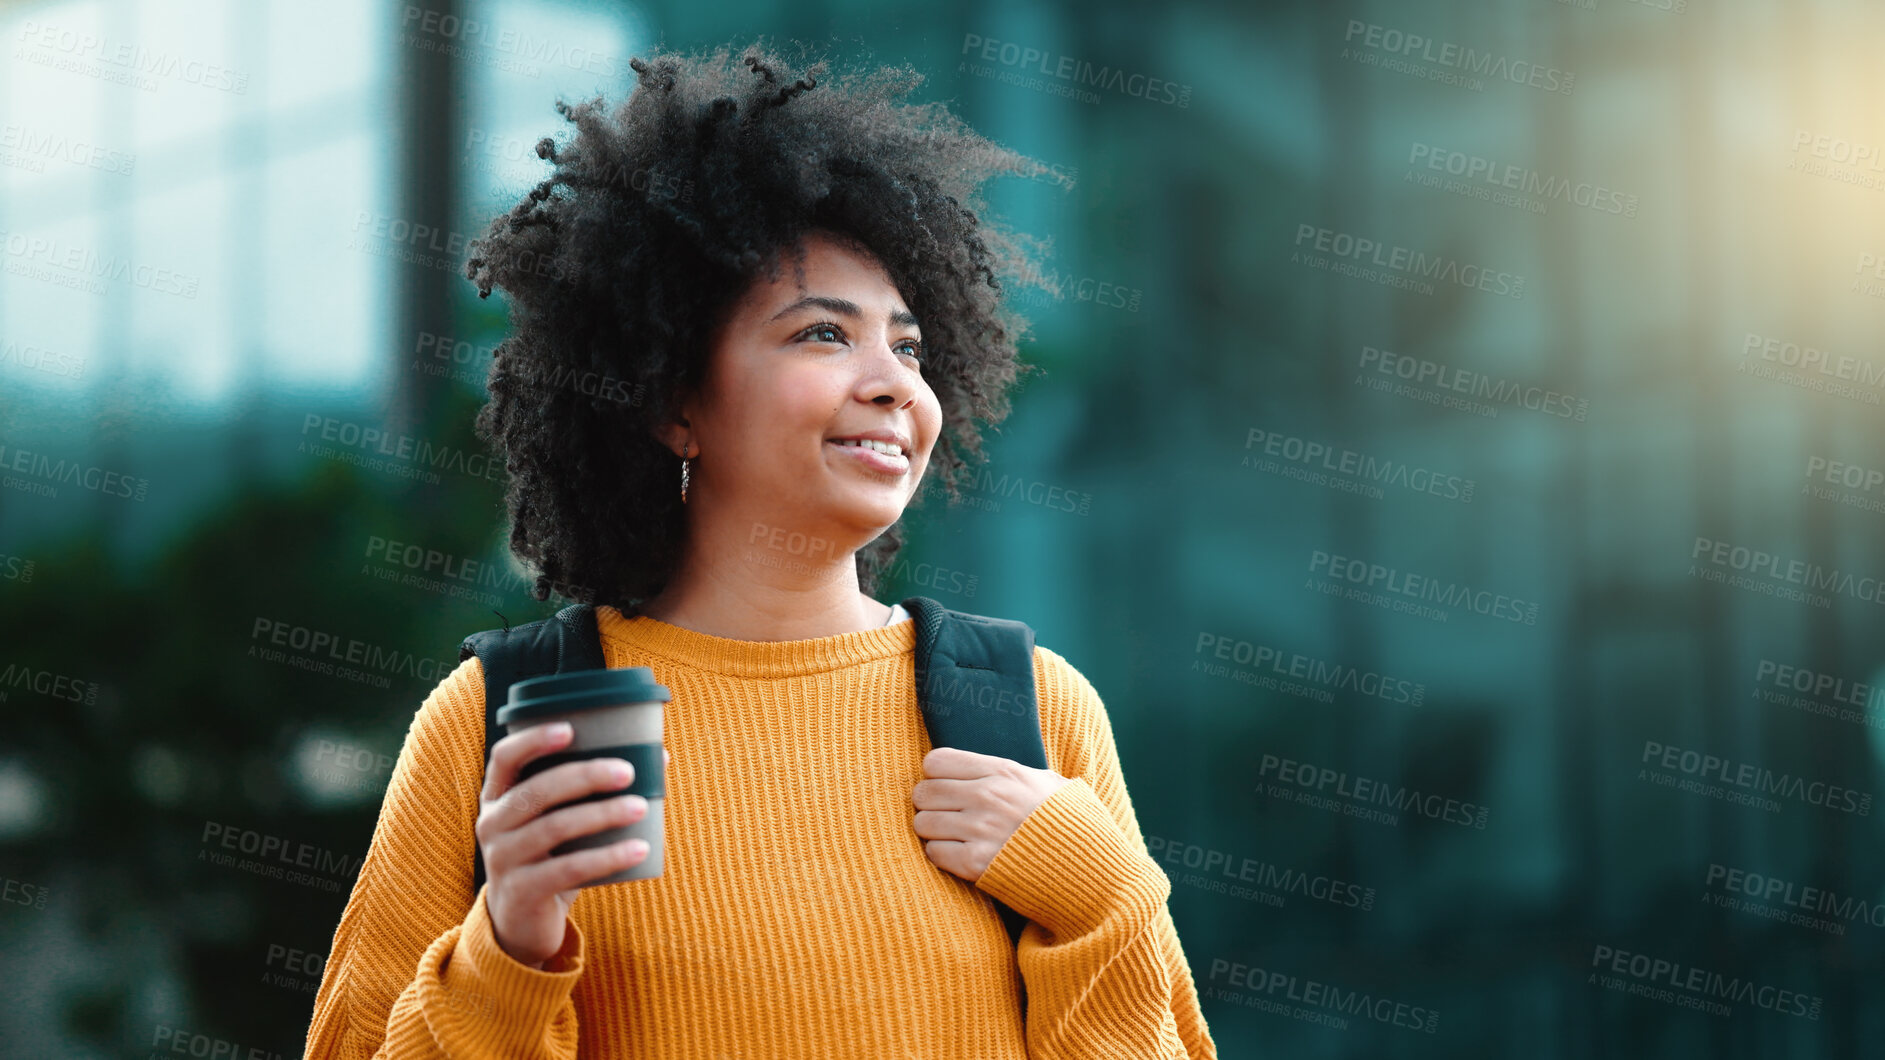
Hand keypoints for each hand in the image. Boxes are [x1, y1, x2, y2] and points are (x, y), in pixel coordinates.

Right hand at [475, 722, 669, 967]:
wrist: (522, 923)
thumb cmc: (550, 856)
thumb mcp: (560, 822)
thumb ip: (594, 791)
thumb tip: (659, 757)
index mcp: (499, 797)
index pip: (505, 757)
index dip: (533, 740)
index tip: (570, 729)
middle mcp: (493, 824)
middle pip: (537, 791)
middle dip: (585, 776)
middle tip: (627, 772)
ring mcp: (503, 859)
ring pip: (554, 828)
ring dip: (601, 815)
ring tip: (640, 807)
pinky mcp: (522, 891)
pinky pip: (568, 869)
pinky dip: (607, 857)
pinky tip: (639, 848)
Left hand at [911, 747, 1069, 882]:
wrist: (1089, 869)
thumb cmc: (1069, 823)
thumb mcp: (1048, 783)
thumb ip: (1012, 773)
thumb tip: (981, 766)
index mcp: (1004, 771)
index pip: (936, 761)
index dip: (937, 775)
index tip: (948, 786)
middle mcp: (988, 796)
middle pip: (923, 792)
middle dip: (931, 804)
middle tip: (947, 814)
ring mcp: (981, 830)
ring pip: (922, 823)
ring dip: (934, 831)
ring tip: (954, 836)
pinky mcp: (976, 864)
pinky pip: (934, 853)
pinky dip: (943, 855)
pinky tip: (962, 855)